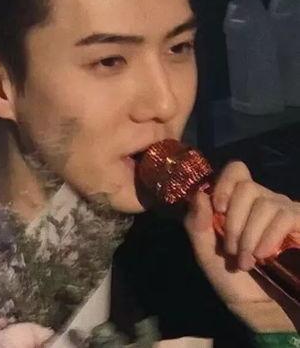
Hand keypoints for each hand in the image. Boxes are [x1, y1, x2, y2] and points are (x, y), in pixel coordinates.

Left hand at [183, 161, 299, 330]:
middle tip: (231, 249)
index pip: (236, 170)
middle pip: (246, 186)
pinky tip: (264, 255)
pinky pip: (285, 214)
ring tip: (246, 260)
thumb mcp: (206, 254)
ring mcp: (284, 212)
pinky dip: (269, 235)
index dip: (226, 183)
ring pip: (264, 202)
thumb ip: (197, 224)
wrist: (263, 311)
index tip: (219, 209)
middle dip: (234, 221)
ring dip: (250, 234)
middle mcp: (262, 201)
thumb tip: (199, 193)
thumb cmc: (233, 281)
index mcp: (236, 203)